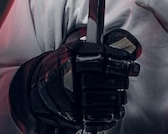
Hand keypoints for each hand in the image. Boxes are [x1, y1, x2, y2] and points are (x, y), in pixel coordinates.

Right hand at [10, 29, 140, 132]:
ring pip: (98, 99)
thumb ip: (98, 50)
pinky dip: (106, 117)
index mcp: (71, 56)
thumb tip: (129, 54)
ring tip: (121, 99)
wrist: (36, 87)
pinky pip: (91, 118)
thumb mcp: (75, 50)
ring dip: (115, 100)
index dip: (120, 61)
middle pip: (102, 80)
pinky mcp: (68, 114)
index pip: (101, 57)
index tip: (131, 64)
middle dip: (120, 82)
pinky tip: (114, 113)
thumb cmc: (61, 66)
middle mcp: (68, 75)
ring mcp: (67, 96)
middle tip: (125, 82)